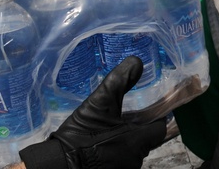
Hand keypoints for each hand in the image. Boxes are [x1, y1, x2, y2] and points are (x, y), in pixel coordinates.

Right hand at [18, 57, 167, 168]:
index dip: (155, 118)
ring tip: (108, 133)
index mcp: (138, 141)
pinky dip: (116, 152)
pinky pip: (122, 160)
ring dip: (126, 141)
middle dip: (137, 130)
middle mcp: (136, 159)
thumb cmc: (80, 134)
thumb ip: (119, 81)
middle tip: (120, 120)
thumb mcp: (99, 103)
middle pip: (147, 140)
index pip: (160, 129)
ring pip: (134, 151)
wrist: (58, 164)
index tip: (145, 111)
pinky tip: (102, 145)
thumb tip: (137, 61)